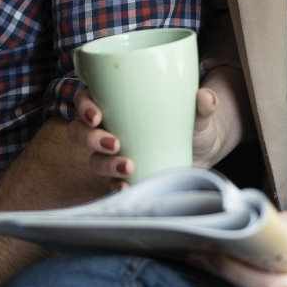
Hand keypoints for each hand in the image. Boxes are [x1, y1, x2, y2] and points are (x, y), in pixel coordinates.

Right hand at [67, 66, 246, 181]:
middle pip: (80, 131)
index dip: (83, 107)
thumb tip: (207, 98)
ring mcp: (112, 153)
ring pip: (92, 159)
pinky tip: (126, 188)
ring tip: (129, 167)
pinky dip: (115, 186)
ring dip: (105, 164)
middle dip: (90, 138)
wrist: (200, 150)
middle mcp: (108, 126)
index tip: (97, 116)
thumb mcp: (196, 112)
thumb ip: (202, 104)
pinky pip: (109, 183)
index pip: (85, 100)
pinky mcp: (122, 175)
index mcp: (114, 102)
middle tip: (115, 143)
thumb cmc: (190, 122)